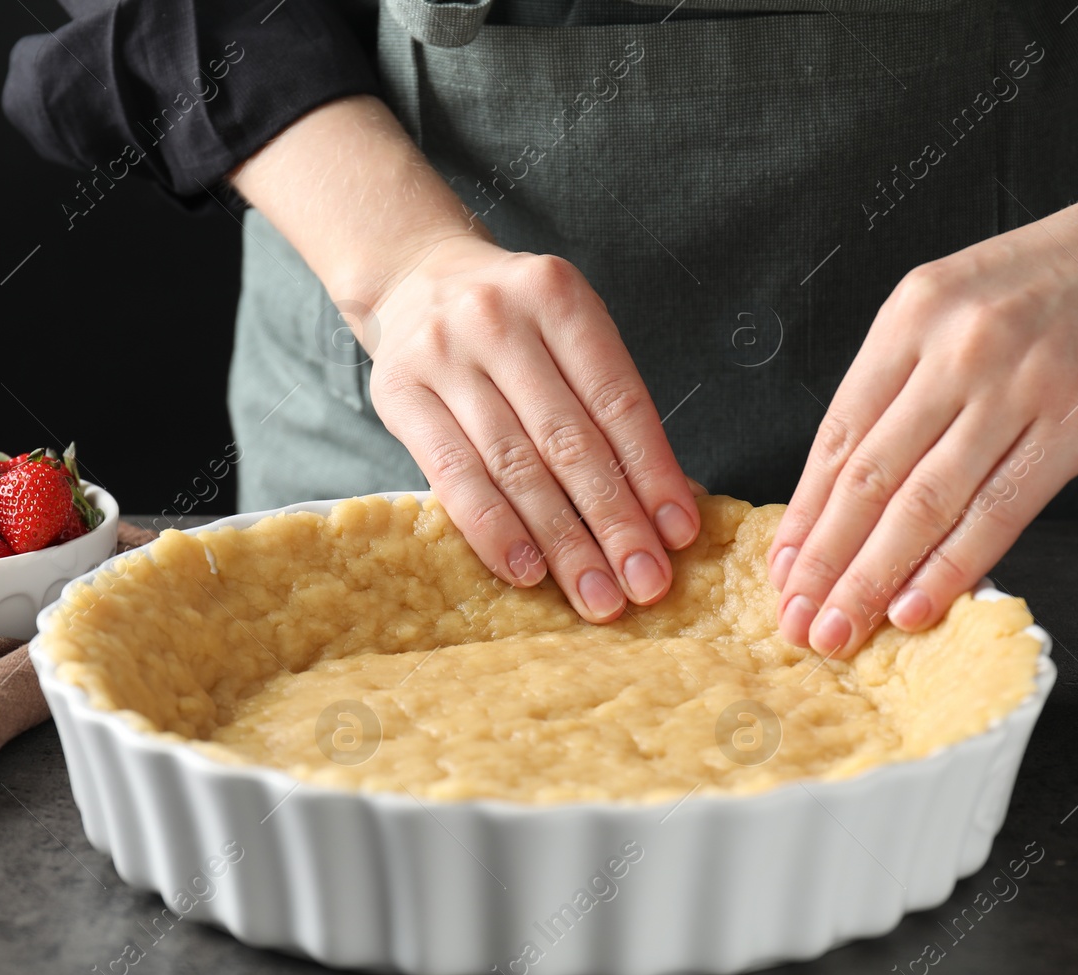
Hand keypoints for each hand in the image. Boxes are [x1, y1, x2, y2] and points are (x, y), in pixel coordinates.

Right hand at [365, 233, 700, 621]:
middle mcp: (498, 319)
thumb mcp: (566, 332)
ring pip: (514, 466)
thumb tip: (659, 510)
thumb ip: (604, 405)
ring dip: (562, 541)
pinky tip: (527, 572)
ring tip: (596, 594)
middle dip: (614, 521)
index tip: (678, 535)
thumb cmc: (514, 325)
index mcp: (558, 296)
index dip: (653, 471)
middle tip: (645, 584)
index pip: (617, 398)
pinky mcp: (398, 393)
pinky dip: (495, 530)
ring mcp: (443, 355)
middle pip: (568, 439)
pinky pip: (454, 475)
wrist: (414, 277)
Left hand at [768, 178, 1077, 654]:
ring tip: (842, 626)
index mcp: (912, 315)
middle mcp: (954, 348)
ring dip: (872, 577)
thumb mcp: (958, 298)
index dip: (804, 514)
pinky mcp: (1073, 422)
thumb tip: (856, 480)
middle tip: (798, 617)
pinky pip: (997, 510)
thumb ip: (907, 378)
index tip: (783, 566)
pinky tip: (917, 604)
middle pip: (868, 477)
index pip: (837, 435)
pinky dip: (951, 567)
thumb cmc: (1068, 273)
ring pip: (922, 503)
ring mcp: (1014, 385)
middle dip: (824, 561)